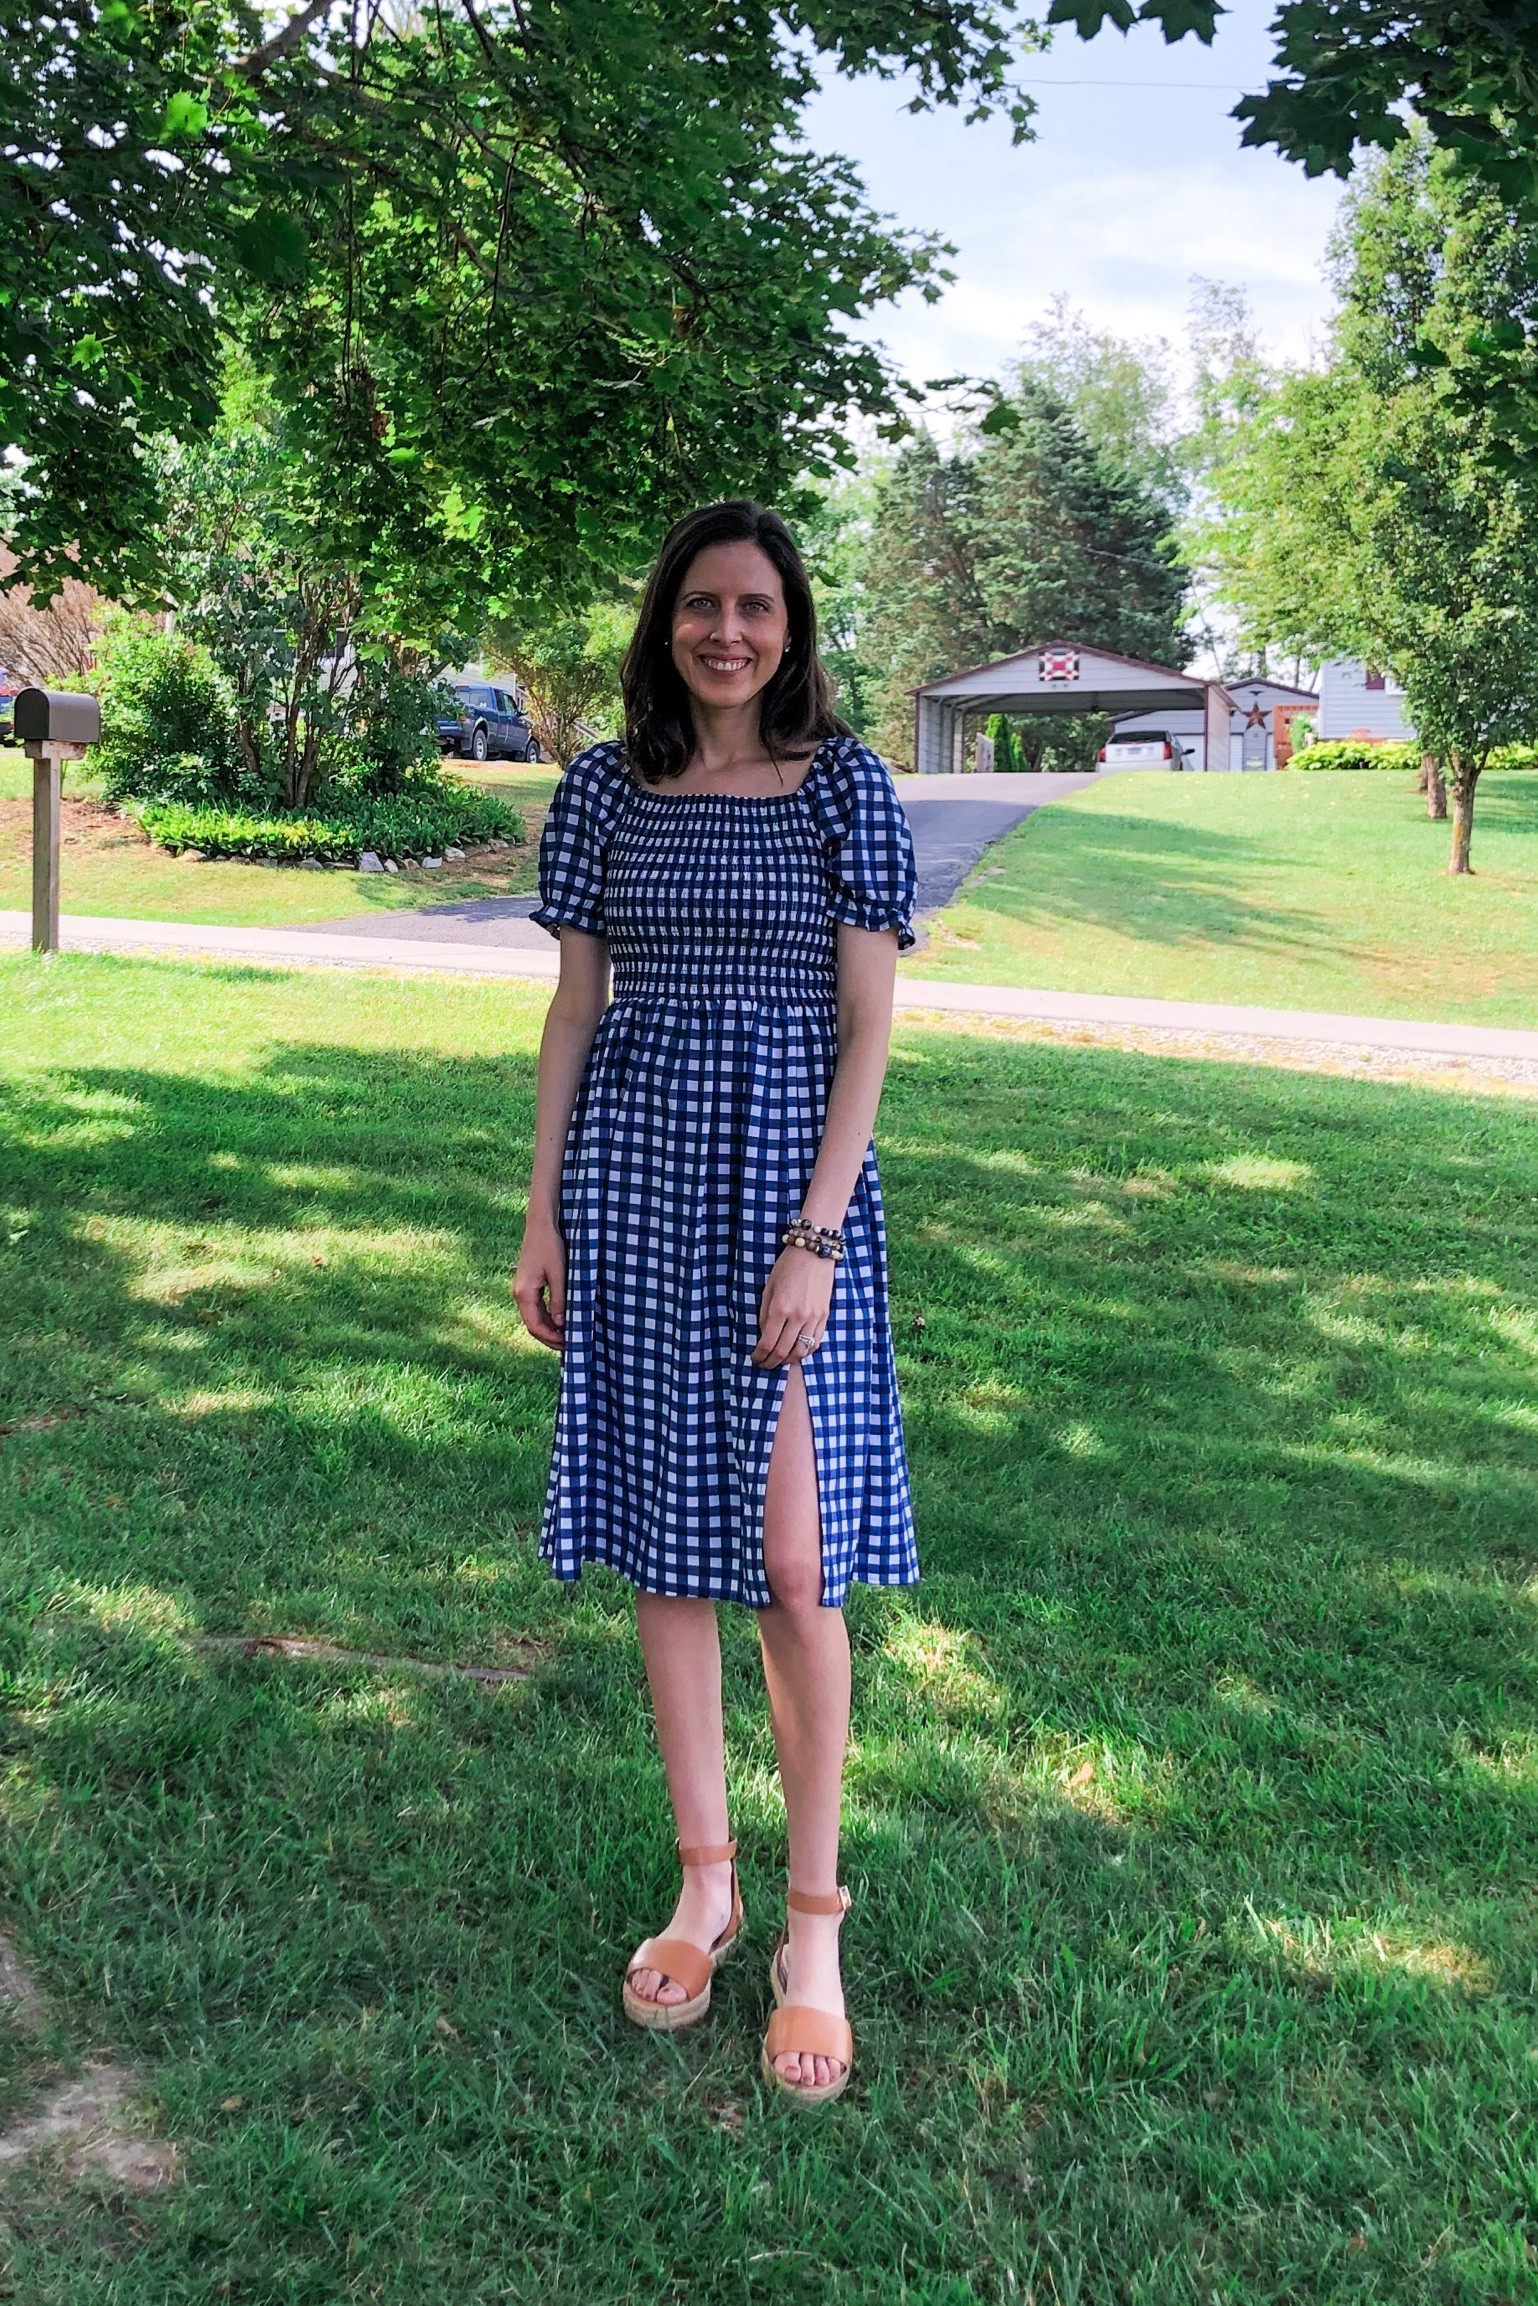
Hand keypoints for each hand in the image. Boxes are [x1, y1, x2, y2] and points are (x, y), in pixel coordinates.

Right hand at [514, 1220, 566, 1350]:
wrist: (540, 1226)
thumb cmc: (550, 1246)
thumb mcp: (559, 1274)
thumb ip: (559, 1300)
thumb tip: (561, 1324)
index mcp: (524, 1293)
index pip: (535, 1326)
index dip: (551, 1338)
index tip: (569, 1344)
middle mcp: (518, 1294)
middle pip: (532, 1325)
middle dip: (550, 1338)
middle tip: (570, 1345)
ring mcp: (521, 1290)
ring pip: (534, 1318)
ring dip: (549, 1329)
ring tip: (567, 1336)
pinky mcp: (527, 1285)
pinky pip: (535, 1308)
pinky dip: (547, 1318)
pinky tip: (561, 1320)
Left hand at [752, 1247, 834, 1367]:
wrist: (813, 1253)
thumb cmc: (786, 1267)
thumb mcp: (768, 1288)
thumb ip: (765, 1314)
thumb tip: (764, 1336)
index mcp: (779, 1308)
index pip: (768, 1343)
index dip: (759, 1355)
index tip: (755, 1358)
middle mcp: (798, 1316)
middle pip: (783, 1351)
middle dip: (771, 1362)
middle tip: (764, 1365)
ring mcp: (814, 1317)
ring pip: (802, 1351)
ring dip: (789, 1360)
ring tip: (780, 1360)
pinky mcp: (825, 1316)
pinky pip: (816, 1342)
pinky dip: (805, 1351)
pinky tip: (797, 1351)